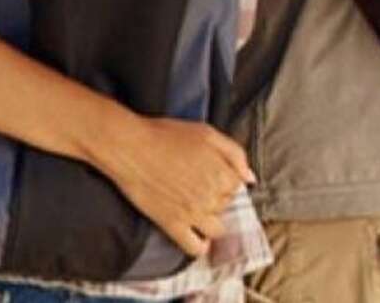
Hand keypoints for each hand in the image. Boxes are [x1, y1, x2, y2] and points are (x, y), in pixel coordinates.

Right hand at [91, 114, 253, 259]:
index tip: (209, 172)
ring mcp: (193, 214)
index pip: (237, 187)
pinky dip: (200, 246)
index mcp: (223, 175)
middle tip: (195, 183)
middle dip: (215, 197)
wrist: (129, 146)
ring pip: (216, 229)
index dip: (223, 178)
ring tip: (195, 208)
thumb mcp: (206, 132)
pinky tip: (196, 237)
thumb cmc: (164, 135)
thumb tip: (250, 178)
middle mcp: (212, 197)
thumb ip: (235, 153)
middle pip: (226, 206)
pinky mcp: (173, 225)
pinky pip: (195, 247)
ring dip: (210, 220)